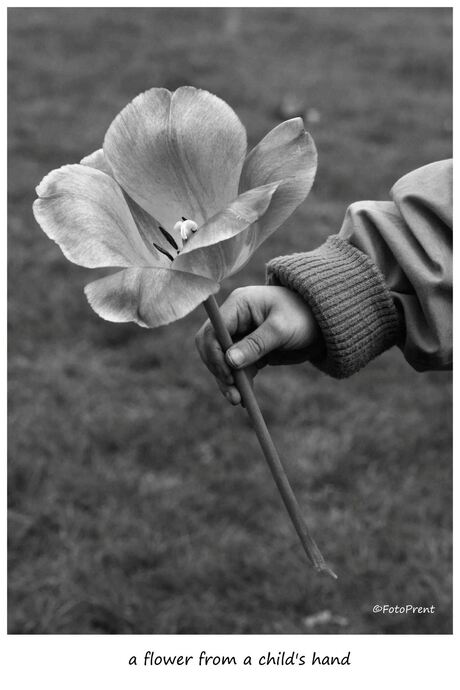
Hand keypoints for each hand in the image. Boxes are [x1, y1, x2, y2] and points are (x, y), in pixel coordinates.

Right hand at [195, 286, 320, 404]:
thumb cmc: (303, 316)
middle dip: (219, 370)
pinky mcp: (250, 350)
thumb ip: (255, 344)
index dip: (215, 354)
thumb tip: (230, 362)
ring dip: (228, 381)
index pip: (213, 331)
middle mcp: (235, 319)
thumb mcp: (280, 329)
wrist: (323, 323)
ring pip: (223, 361)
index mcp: (238, 305)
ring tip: (238, 401)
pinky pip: (237, 368)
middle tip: (232, 394)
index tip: (228, 376)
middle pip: (212, 347)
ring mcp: (241, 335)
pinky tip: (245, 398)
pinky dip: (239, 382)